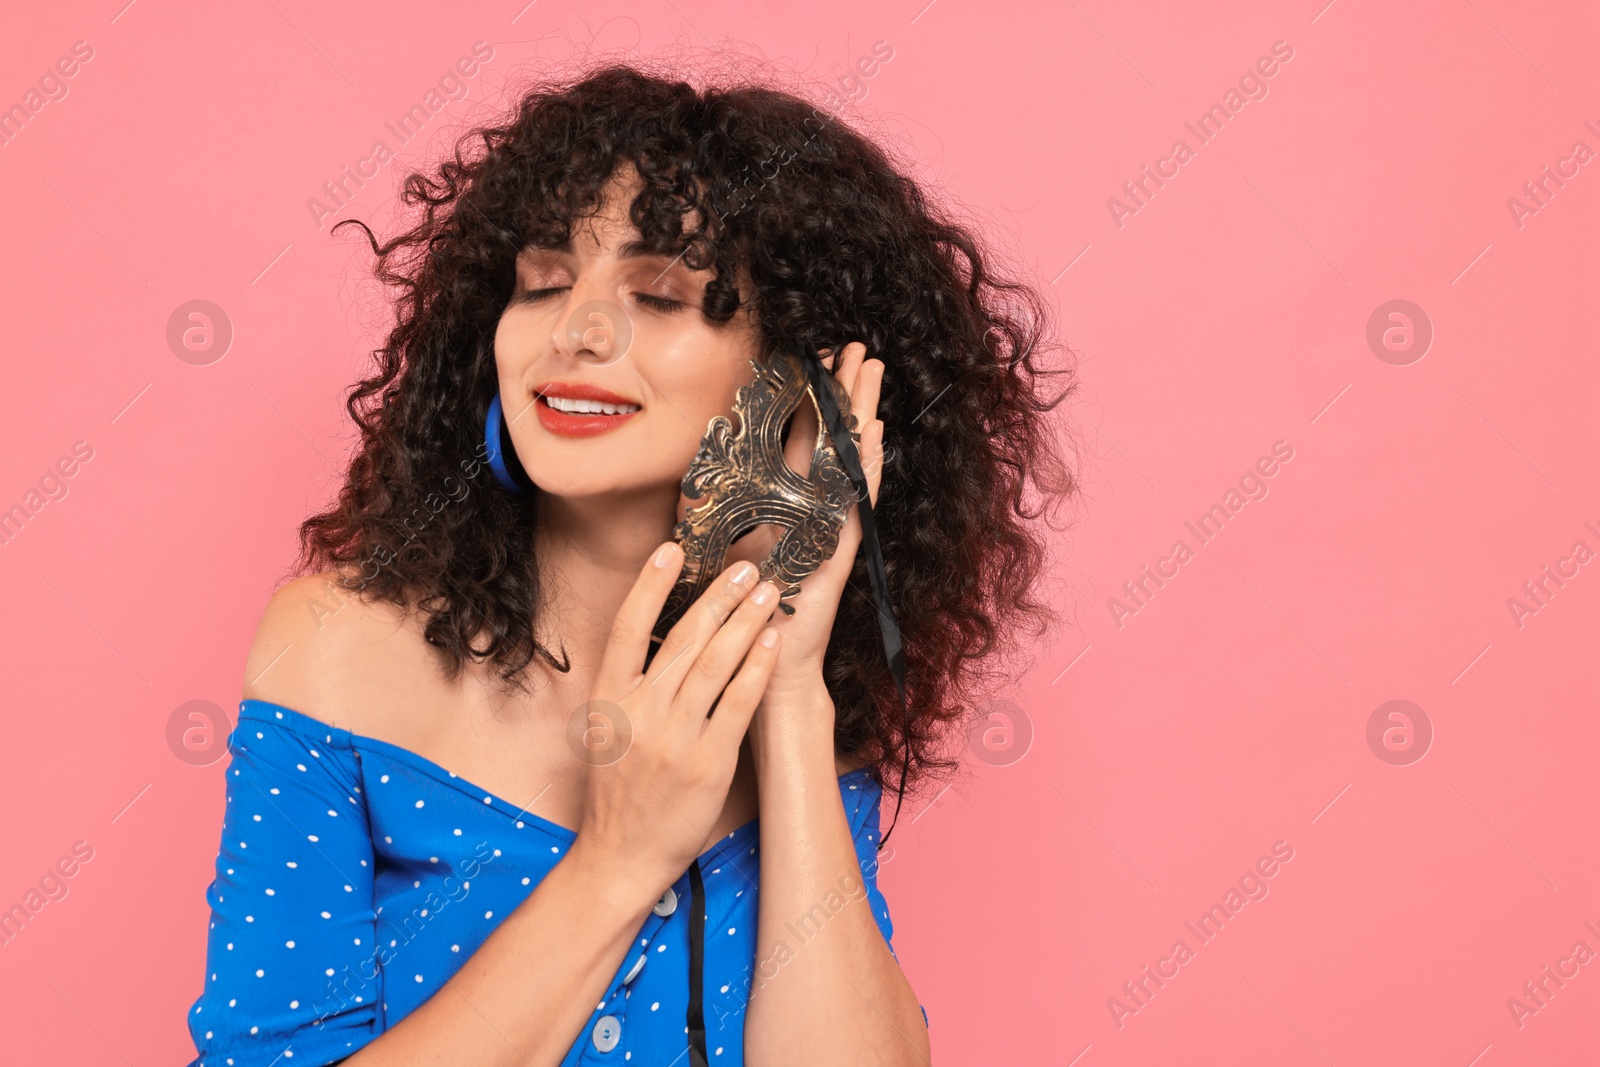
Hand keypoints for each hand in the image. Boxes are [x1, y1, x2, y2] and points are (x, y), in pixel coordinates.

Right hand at [572, 544, 783, 894]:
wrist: (620, 856)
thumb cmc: (617, 791)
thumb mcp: (605, 731)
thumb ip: (628, 686)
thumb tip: (658, 634)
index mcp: (608, 698)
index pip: (627, 626)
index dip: (651, 583)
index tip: (673, 547)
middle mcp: (640, 712)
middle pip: (683, 637)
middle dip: (718, 595)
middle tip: (746, 564)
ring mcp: (675, 737)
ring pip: (716, 663)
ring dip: (744, 621)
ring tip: (766, 591)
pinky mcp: (709, 761)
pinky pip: (738, 704)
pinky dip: (756, 669)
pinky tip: (771, 643)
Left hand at [717, 341, 885, 698]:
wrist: (767, 663)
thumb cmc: (747, 611)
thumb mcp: (724, 550)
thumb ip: (714, 513)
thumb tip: (686, 475)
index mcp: (790, 505)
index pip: (802, 439)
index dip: (809, 400)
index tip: (815, 359)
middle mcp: (817, 509)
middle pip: (834, 438)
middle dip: (844, 391)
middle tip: (856, 347)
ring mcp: (834, 526)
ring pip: (852, 458)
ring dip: (862, 414)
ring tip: (872, 372)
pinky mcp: (840, 549)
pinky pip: (857, 500)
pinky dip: (868, 467)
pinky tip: (876, 435)